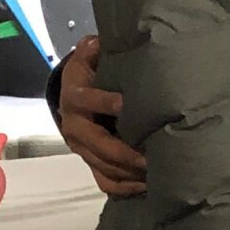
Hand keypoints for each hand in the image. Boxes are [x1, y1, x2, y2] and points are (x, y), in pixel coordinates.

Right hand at [57, 35, 144, 197]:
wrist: (73, 98)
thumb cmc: (91, 75)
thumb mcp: (88, 58)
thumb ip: (93, 50)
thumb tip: (97, 41)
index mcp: (75, 97)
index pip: (87, 100)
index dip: (105, 102)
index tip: (127, 104)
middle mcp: (74, 126)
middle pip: (97, 144)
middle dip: (124, 152)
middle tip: (150, 156)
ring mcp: (81, 149)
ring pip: (102, 166)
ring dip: (128, 172)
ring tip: (155, 173)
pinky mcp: (89, 163)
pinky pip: (104, 181)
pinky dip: (124, 187)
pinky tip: (146, 186)